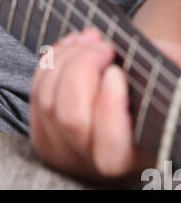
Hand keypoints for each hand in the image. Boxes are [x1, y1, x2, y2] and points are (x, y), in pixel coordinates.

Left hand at [29, 26, 180, 180]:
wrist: (134, 110)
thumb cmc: (158, 96)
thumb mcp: (172, 85)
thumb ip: (167, 71)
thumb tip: (155, 54)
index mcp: (131, 161)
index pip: (110, 145)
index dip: (108, 104)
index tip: (116, 71)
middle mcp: (92, 163)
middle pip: (71, 117)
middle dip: (83, 68)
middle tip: (105, 46)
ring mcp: (61, 149)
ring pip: (48, 99)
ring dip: (67, 57)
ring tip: (92, 38)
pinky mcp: (41, 131)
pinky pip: (36, 91)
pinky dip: (52, 60)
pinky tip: (74, 45)